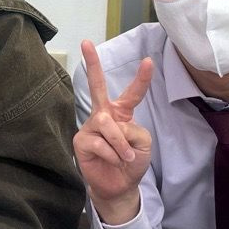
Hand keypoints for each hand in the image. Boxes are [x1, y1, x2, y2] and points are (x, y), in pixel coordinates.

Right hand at [73, 40, 153, 224]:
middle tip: (86, 42)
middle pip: (96, 85)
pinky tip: (112, 161)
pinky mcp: (80, 140)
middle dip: (92, 63)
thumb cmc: (131, 162)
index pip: (132, 93)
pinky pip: (99, 141)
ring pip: (106, 123)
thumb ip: (132, 129)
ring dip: (120, 143)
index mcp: (121, 112)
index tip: (148, 61)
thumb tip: (112, 127)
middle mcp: (103, 114)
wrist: (119, 186)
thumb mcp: (142, 143)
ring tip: (125, 157)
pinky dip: (112, 154)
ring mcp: (90, 126)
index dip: (141, 78)